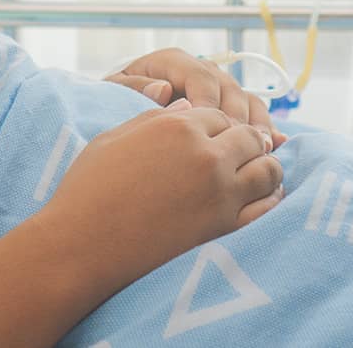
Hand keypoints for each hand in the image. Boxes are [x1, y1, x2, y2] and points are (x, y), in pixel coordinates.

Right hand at [43, 105, 284, 291]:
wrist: (82, 245)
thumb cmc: (88, 189)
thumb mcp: (114, 138)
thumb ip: (155, 118)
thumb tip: (188, 107)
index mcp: (178, 126)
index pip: (218, 115)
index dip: (214, 126)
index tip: (210, 139)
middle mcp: (206, 155)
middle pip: (250, 137)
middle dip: (245, 143)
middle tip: (238, 155)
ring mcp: (220, 192)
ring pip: (268, 169)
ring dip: (265, 167)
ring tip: (255, 174)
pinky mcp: (225, 227)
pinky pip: (266, 207)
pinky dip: (269, 199)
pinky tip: (261, 199)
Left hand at [106, 48, 288, 148]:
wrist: (121, 113)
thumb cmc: (117, 101)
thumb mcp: (115, 92)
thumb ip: (135, 88)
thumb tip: (163, 89)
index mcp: (172, 62)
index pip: (199, 77)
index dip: (208, 102)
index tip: (211, 130)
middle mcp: (200, 70)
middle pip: (229, 87)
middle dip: (237, 116)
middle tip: (243, 144)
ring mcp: (217, 89)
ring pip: (246, 100)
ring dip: (256, 124)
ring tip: (262, 149)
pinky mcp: (228, 108)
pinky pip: (253, 114)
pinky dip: (264, 130)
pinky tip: (275, 148)